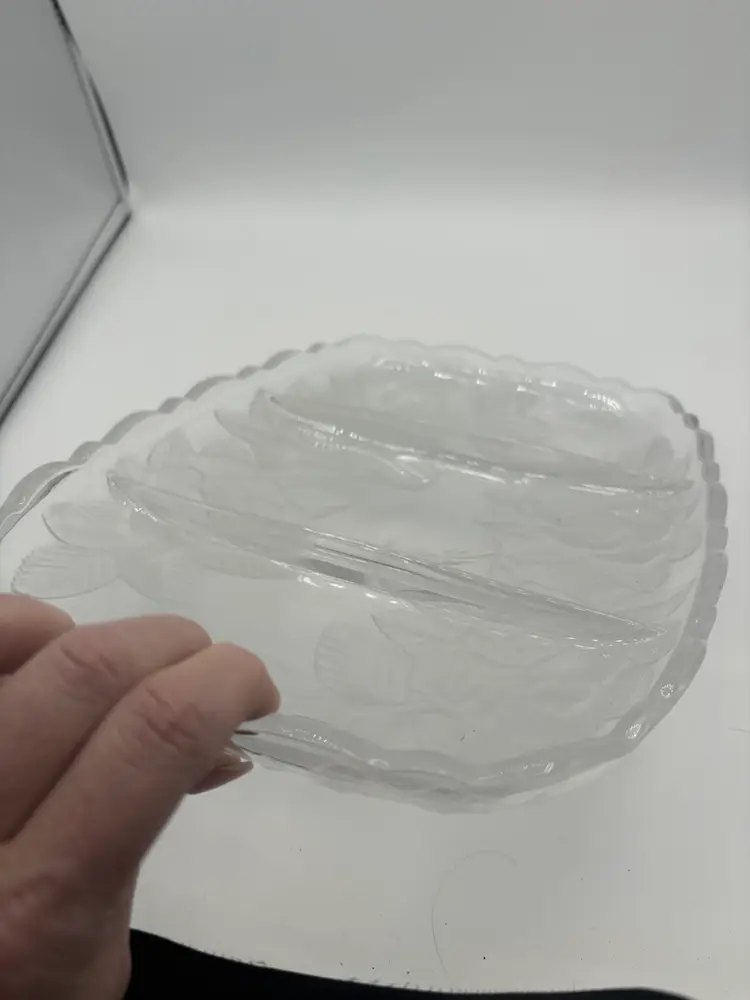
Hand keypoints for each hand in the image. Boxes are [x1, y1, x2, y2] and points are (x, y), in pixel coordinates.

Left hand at [0, 595, 278, 999]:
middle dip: (175, 644)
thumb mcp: (100, 950)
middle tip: (203, 669)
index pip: (154, 736)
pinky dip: (26, 625)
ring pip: (22, 639)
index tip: (254, 691)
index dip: (225, 682)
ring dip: (103, 635)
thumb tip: (222, 737)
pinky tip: (50, 648)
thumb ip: (148, 834)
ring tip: (126, 671)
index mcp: (40, 904)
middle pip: (90, 670)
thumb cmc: (24, 993)